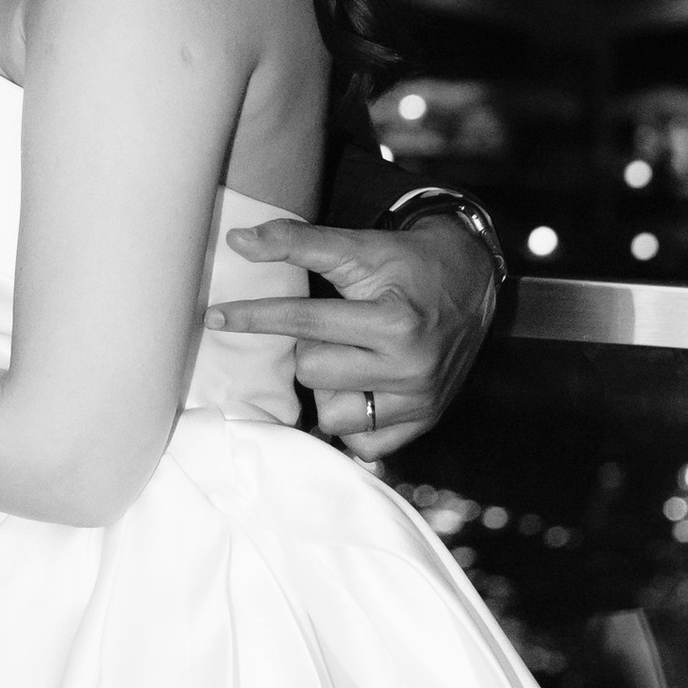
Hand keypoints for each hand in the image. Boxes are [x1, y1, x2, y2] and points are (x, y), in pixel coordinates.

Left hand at [203, 213, 496, 460]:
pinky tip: (358, 391)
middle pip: (312, 373)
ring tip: (347, 360)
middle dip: (306, 350)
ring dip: (327, 388)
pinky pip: (364, 444)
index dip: (254, 317)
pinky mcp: (424, 422)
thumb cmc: (407, 262)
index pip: (304, 323)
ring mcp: (420, 403)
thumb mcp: (357, 246)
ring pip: (332, 416)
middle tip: (327, 330)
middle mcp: (410, 370)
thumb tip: (238, 242)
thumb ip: (297, 243)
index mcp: (394, 323)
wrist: (472, 282)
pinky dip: (352, 421)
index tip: (215, 318)